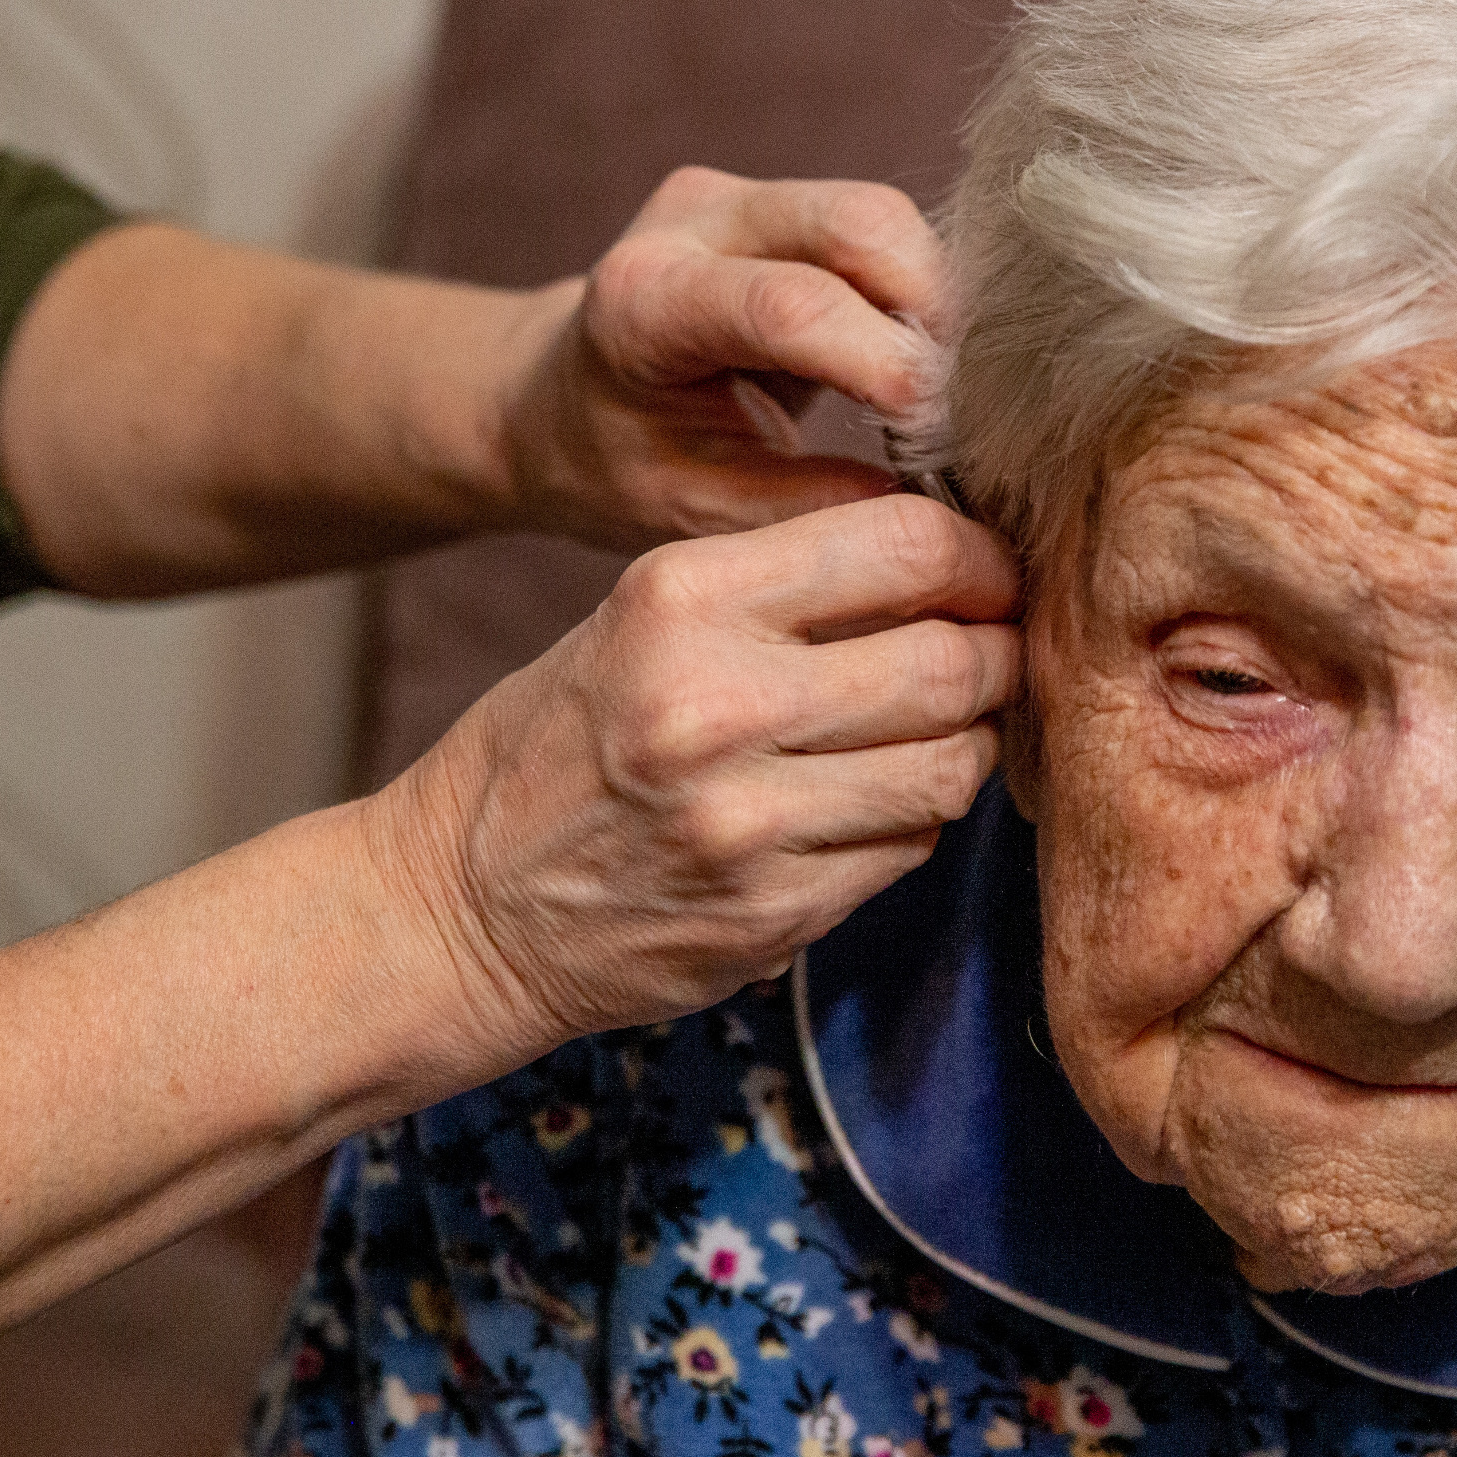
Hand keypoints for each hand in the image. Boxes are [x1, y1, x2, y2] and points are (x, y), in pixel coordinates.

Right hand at [370, 493, 1021, 1050]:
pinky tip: (864, 808)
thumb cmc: (563, 745)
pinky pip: (912, 845)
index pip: (905, 544)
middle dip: (994, 654)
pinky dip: (913, 821)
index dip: (978, 557)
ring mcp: (750, 820)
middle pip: (951, 659)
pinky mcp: (776, 912)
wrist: (462, 909)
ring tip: (923, 736)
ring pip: (952, 763)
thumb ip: (787, 585)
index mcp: (684, 597)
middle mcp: (718, 704)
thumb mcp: (642, 618)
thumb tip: (959, 561)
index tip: (989, 575)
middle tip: (988, 657)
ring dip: (963, 746)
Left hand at [499, 166, 944, 548]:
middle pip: (858, 222)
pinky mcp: (782, 200)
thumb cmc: (615, 465)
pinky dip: (917, 296)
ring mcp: (741, 196)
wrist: (553, 400)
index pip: (789, 305)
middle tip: (952, 412)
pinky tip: (908, 364)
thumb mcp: (693, 512)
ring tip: (928, 396)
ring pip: (885, 218)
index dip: (885, 363)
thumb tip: (934, 508)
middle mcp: (693, 220)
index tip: (938, 436)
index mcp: (644, 300)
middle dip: (931, 313)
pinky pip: (883, 232)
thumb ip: (804, 509)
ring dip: (933, 305)